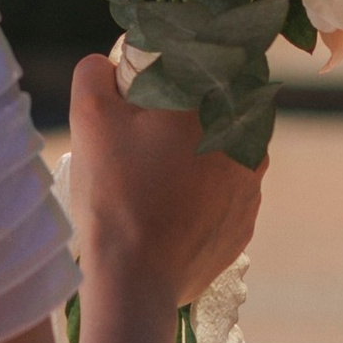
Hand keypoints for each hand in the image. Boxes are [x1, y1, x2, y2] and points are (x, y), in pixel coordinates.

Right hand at [68, 50, 264, 309]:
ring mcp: (251, 189)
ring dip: (194, 155)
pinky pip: (222, 196)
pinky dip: (198, 195)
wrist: (136, 279)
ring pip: (222, 154)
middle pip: (218, 110)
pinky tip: (165, 206)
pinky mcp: (243, 226)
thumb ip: (97, 72)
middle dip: (186, 115)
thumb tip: (107, 62)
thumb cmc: (115, 192)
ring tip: (150, 176)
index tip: (152, 88)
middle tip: (143, 133)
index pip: (214, 64)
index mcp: (221, 107)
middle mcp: (249, 144)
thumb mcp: (91, 117)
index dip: (181, 70)